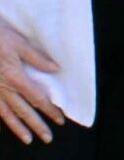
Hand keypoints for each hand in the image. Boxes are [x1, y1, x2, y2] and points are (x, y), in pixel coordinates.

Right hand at [0, 21, 63, 144]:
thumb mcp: (20, 43)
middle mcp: (4, 88)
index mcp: (16, 77)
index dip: (50, 109)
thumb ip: (37, 58)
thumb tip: (56, 69)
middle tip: (48, 137)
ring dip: (19, 128)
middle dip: (37, 125)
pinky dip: (4, 119)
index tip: (60, 119)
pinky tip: (9, 125)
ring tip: (29, 139)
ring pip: (8, 114)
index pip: (37, 98)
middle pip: (24, 111)